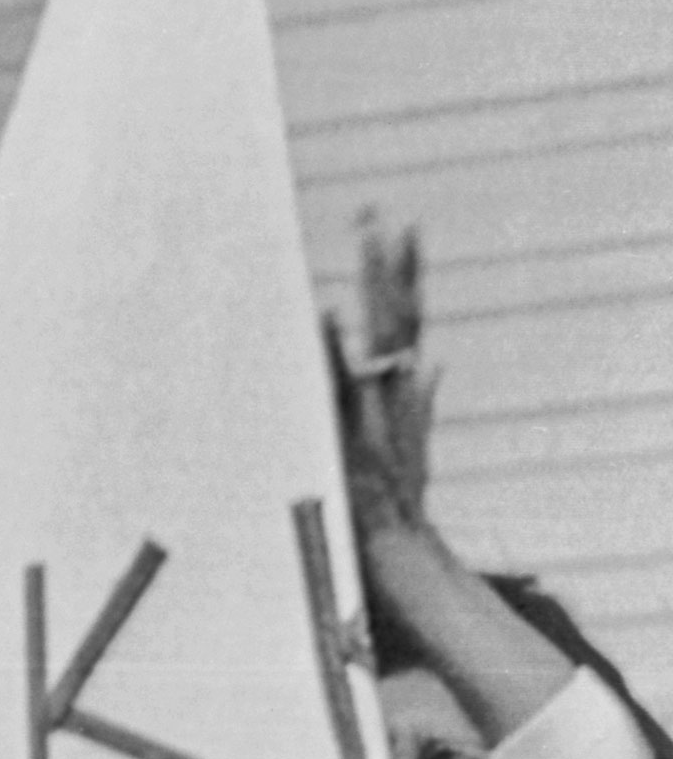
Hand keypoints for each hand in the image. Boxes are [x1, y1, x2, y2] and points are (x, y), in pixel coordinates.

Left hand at [326, 211, 432, 546]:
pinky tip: (323, 311)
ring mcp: (377, 404)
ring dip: (373, 283)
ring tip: (368, 236)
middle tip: (376, 210)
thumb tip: (435, 364)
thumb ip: (420, 400)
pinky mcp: (353, 428)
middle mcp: (394, 387)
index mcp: (400, 385)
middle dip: (387, 260)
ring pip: (378, 332)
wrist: (399, 548)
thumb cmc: (395, 500)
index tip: (404, 221)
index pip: (404, 315)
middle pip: (395, 312)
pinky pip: (339, 381)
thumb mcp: (410, 443)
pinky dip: (332, 347)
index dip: (404, 269)